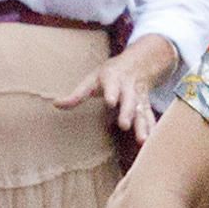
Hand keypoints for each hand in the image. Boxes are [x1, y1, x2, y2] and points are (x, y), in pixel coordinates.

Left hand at [62, 37, 184, 139]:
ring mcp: (139, 99)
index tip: (110, 102)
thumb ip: (76, 95)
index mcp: (113, 79)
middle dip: (128, 112)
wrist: (138, 64)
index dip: (111, 93)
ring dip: (143, 126)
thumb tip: (55, 104)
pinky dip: (152, 130)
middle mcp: (128, 88)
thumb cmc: (108, 75)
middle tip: (124, 125)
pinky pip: (150, 119)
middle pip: (129, 100)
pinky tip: (152, 143)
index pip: (112, 86)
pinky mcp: (146, 108)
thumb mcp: (92, 80)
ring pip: (142, 111)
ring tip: (143, 140)